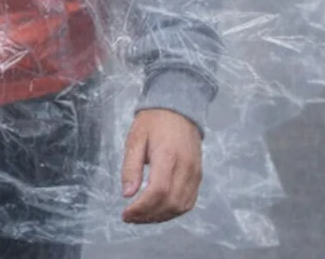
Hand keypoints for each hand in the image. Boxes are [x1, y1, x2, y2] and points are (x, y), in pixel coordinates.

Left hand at [121, 108, 202, 223]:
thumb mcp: (136, 137)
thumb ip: (131, 166)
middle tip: (130, 217)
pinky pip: (188, 202)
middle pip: (170, 203)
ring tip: (141, 216)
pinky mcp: (198, 176)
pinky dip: (173, 211)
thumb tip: (127, 194)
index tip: (126, 213)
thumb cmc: (154, 120)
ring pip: (180, 207)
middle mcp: (185, 168)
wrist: (179, 107)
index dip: (142, 208)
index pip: (158, 192)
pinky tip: (158, 210)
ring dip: (160, 216)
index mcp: (167, 156)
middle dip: (148, 215)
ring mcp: (195, 173)